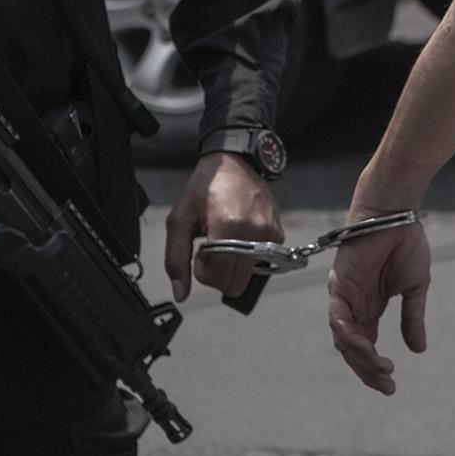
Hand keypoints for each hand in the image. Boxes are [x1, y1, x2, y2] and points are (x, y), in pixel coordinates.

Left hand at [164, 151, 279, 303]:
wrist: (233, 162)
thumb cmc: (205, 188)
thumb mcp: (180, 220)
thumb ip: (176, 259)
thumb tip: (180, 293)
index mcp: (228, 226)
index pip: (219, 276)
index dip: (204, 273)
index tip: (200, 253)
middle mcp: (255, 231)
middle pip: (237, 283)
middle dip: (219, 274)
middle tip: (211, 251)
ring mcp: (270, 232)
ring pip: (250, 275)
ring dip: (234, 266)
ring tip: (225, 242)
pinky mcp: (278, 232)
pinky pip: (262, 261)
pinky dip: (248, 256)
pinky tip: (239, 237)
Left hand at [327, 205, 430, 393]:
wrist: (396, 215)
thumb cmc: (405, 244)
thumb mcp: (415, 289)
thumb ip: (412, 319)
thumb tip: (418, 350)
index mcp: (369, 307)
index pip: (366, 346)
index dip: (375, 367)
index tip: (391, 386)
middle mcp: (353, 306)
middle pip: (352, 349)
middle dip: (367, 370)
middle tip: (386, 386)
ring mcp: (343, 297)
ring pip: (343, 338)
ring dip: (360, 357)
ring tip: (381, 368)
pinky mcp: (338, 285)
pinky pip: (338, 318)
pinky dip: (349, 335)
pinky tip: (366, 347)